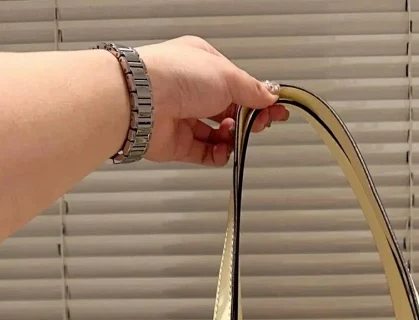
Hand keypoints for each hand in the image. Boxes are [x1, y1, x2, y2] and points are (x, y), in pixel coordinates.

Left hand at [138, 36, 288, 165]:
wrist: (142, 100)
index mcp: (203, 64)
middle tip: (260, 124)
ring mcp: (183, 116)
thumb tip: (269, 96)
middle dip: (248, 119)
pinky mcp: (177, 143)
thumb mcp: (227, 75)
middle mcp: (192, 89)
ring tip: (234, 135)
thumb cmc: (175, 75)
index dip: (258, 98)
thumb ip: (252, 89)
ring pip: (218, 134)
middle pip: (230, 110)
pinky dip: (217, 155)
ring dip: (232, 138)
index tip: (276, 109)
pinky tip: (224, 152)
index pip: (238, 84)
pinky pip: (204, 153)